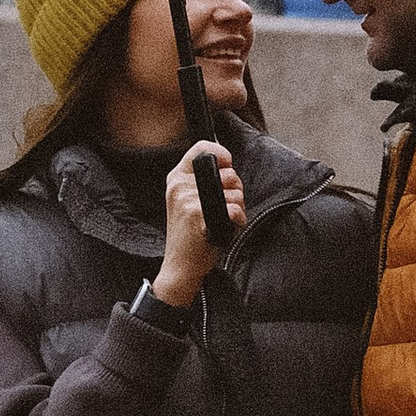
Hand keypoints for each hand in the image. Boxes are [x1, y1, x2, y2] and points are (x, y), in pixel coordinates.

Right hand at [151, 141, 246, 306]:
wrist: (179, 267)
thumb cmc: (189, 235)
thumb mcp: (186, 201)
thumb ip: (202, 181)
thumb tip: (229, 168)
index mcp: (176, 178)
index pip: (200, 148)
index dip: (221, 152)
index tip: (228, 163)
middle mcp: (180, 185)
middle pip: (227, 173)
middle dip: (237, 189)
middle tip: (227, 205)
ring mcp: (188, 199)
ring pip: (234, 192)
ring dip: (239, 206)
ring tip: (225, 219)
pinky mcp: (198, 214)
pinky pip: (234, 209)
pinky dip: (238, 219)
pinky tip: (230, 227)